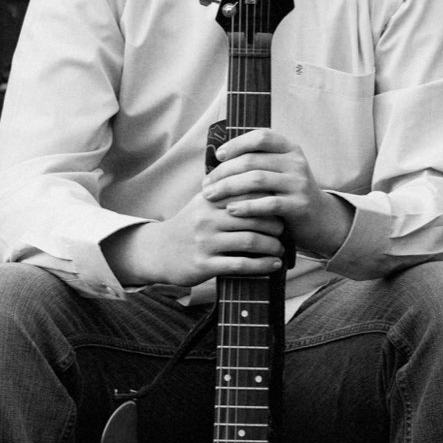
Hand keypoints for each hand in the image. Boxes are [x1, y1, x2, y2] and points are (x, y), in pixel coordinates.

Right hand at [104, 188, 289, 289]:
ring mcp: (205, 242)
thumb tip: (264, 178)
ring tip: (280, 248)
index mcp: (209, 200)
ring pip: (251, 240)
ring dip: (272, 245)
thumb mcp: (203, 203)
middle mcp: (206, 219)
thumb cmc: (190, 226)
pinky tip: (273, 264)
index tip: (283, 205)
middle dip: (276, 225)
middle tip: (285, 229)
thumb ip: (228, 191)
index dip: (270, 199)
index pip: (248, 193)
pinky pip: (241, 264)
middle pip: (254, 217)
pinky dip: (263, 265)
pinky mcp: (204, 264)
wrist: (157, 252)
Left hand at [201, 128, 355, 259]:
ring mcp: (299, 183)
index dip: (236, 144)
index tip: (218, 156)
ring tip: (210, 196)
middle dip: (223, 173)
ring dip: (228, 188)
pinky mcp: (299, 205)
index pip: (261, 137)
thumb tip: (217, 159)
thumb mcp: (278, 171)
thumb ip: (256, 162)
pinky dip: (246, 206)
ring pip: (256, 180)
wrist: (318, 218)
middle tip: (206, 185)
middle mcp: (296, 163)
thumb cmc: (286, 193)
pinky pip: (268, 203)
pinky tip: (230, 210)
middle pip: (252, 161)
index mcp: (290, 149)